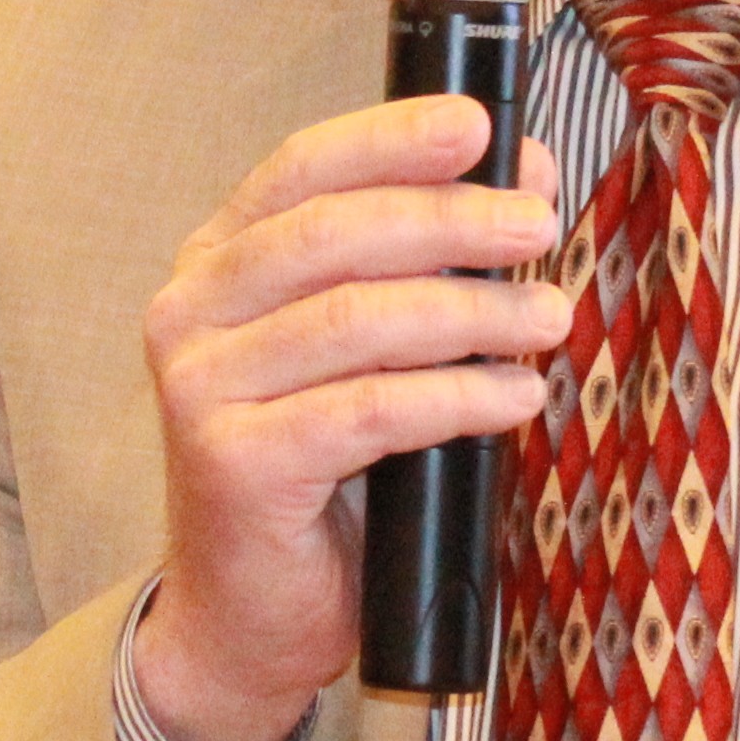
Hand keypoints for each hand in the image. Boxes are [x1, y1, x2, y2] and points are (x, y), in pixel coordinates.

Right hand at [136, 97, 566, 740]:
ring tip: (548, 317)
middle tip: (539, 227)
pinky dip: (455, 396)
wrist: (251, 615)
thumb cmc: (324, 473)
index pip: (302, 169)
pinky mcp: (233, 463)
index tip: (481, 126)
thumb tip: (524, 172)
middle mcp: (191, 312)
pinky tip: (514, 395)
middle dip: (449, 220)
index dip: (393, 138)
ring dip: (470, 311)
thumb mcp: (377, 350)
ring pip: (355, 318)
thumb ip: (431, 261)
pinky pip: (366, 410)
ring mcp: (202, 388)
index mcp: (218, 261)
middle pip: (332, 232)